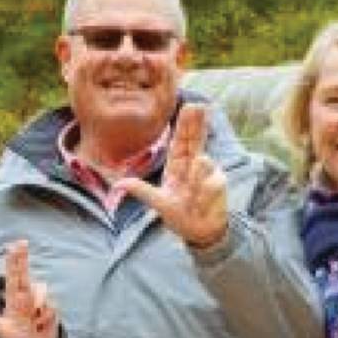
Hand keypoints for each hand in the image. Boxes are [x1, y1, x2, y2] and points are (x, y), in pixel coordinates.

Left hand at [0, 239, 60, 337]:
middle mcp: (26, 297)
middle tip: (22, 242)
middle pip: (25, 273)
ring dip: (36, 306)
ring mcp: (38, 302)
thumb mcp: (0, 331)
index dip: (13, 261)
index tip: (13, 246)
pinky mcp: (50, 309)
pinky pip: (50, 305)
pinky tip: (41, 325)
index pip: (12, 276)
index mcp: (12, 299)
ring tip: (33, 322)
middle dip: (23, 258)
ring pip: (40, 290)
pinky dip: (45, 316)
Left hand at [120, 104, 228, 249]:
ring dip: (197, 172)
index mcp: (178, 166)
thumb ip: (142, 191)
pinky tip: (200, 201)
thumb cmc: (180, 215)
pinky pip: (211, 183)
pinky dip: (204, 192)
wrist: (200, 232)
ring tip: (194, 184)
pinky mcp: (218, 185)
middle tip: (200, 105)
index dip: (185, 124)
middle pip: (196, 140)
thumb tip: (119, 184)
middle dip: (198, 123)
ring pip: (203, 161)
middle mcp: (193, 166)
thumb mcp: (158, 203)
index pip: (181, 141)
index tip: (188, 106)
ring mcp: (207, 174)